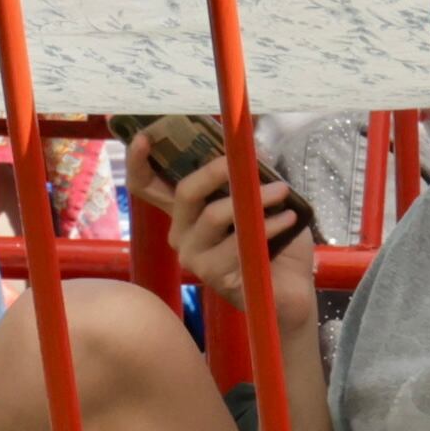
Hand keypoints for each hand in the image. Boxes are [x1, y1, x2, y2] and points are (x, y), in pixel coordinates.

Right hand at [155, 136, 314, 336]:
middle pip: (185, 192)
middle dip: (216, 171)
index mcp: (187, 213)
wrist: (291, 293)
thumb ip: (252, 177)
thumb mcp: (263, 204)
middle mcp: (182, 234)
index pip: (147, 187)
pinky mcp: (212, 275)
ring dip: (254, 198)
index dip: (139, 162)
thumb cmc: (274, 247)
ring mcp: (194, 257)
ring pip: (214, 215)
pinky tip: (287, 219)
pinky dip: (267, 226)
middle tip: (247, 160)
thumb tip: (255, 144)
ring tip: (282, 191)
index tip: (143, 138)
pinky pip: (237, 242)